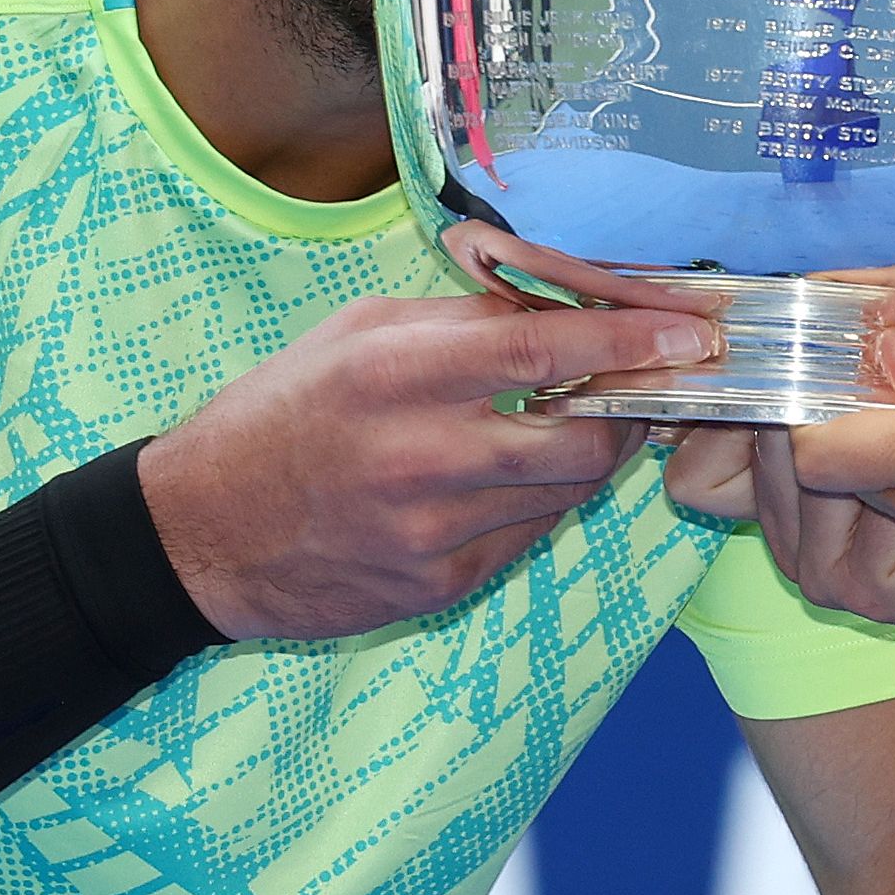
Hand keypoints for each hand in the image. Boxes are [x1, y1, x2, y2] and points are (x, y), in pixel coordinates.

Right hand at [142, 292, 718, 638]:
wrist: (202, 533)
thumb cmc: (278, 414)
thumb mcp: (353, 335)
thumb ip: (458, 321)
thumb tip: (559, 310)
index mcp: (395, 373)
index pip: (542, 350)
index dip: (630, 340)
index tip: (692, 333)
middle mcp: (420, 456)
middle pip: (580, 440)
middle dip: (627, 412)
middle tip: (639, 388)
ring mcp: (432, 532)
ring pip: (564, 493)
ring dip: (584, 457)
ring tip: (565, 427)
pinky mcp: (439, 585)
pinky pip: (527, 537)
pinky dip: (535, 503)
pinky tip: (504, 480)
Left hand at [690, 336, 894, 665]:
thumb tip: (878, 351)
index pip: (816, 451)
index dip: (788, 418)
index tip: (796, 387)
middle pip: (805, 500)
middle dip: (782, 459)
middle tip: (788, 415)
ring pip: (821, 560)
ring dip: (803, 513)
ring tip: (819, 463)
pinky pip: (865, 590)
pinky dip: (846, 551)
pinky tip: (865, 512)